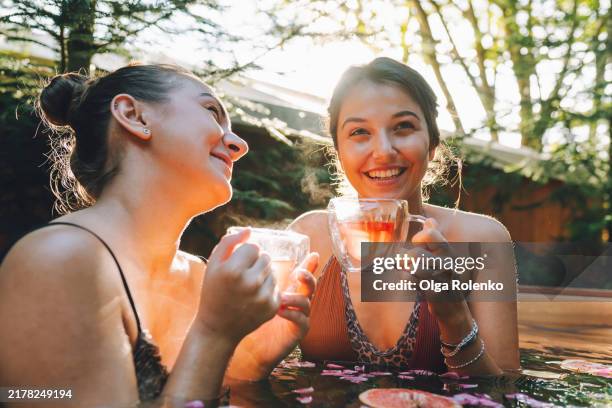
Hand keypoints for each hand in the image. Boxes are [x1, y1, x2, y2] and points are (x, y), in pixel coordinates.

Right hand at [196, 228, 279, 345]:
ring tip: (248, 286)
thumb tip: (249, 230)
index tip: (237, 263)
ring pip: (273, 271)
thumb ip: (229, 242)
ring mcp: (263, 296)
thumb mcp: (213, 265)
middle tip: (243, 275)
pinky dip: (267, 289)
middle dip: (256, 262)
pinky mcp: (272, 307)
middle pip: (266, 257)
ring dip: (263, 275)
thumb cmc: (213, 292)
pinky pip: (276, 287)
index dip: (245, 253)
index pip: (254, 247)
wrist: (217, 328)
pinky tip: (254, 297)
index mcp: (233, 270)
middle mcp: (250, 283)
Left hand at [225, 253, 317, 379]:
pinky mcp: (296, 331)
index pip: (300, 273)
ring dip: (296, 297)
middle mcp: (294, 300)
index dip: (308, 264)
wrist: (243, 345)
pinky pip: (302, 321)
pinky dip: (293, 314)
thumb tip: (239, 250)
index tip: (312, 255)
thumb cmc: (242, 315)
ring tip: (281, 297)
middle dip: (308, 276)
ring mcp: (297, 315)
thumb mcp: (244, 291)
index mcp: (285, 288)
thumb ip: (247, 273)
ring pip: (307, 302)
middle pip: (310, 284)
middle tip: (298, 272)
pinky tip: (280, 311)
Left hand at [409, 218, 470, 319]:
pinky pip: (411, 280)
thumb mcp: (443, 255)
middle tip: (409, 263)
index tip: (420, 247)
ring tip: (411, 272)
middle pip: (415, 253)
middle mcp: (447, 262)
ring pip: (412, 265)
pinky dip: (407, 280)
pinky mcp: (434, 293)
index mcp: (448, 250)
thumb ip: (436, 236)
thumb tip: (429, 220)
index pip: (429, 234)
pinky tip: (412, 282)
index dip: (418, 239)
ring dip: (405, 269)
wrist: (454, 308)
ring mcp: (440, 278)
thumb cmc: (444, 278)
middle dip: (407, 258)